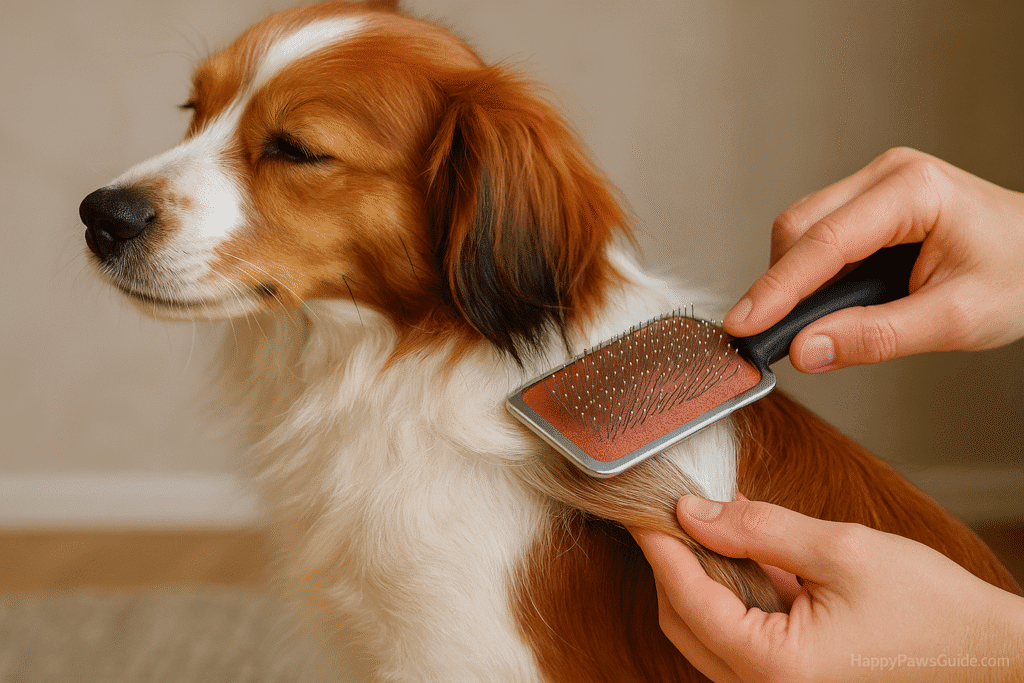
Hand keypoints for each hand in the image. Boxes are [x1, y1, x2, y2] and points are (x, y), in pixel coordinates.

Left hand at [630, 496, 1023, 682]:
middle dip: (675, 562)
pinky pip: (737, 637)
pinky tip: (745, 551)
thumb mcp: (841, 551)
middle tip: (674, 509)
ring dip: (703, 576)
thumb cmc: (931, 609)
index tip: (642, 507)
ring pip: (706, 629)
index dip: (659, 546)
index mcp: (776, 668)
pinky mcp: (788, 682)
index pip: (686, 599)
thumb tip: (693, 512)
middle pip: (685, 619)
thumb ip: (759, 529)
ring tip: (714, 522)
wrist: (988, 653)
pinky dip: (733, 594)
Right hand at [724, 147, 1023, 371]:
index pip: (825, 242)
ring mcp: (876, 184)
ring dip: (792, 279)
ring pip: (800, 228)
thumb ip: (876, 337)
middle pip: (800, 227)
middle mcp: (888, 175)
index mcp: (914, 190)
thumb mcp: (956, 320)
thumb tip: (806, 350)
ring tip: (806, 323)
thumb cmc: (1021, 276)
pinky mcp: (869, 201)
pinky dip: (808, 272)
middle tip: (768, 337)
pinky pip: (817, 233)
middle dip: (779, 283)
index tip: (744, 324)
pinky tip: (821, 302)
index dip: (777, 288)